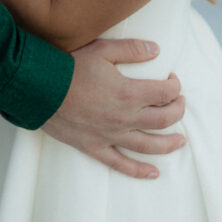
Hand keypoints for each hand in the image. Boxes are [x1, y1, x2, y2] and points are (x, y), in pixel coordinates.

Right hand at [42, 38, 185, 178]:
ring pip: (149, 145)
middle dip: (177, 111)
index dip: (174, 86)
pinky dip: (138, 170)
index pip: (164, 92)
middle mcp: (125, 118)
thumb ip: (131, 49)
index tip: (173, 79)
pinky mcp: (96, 147)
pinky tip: (152, 172)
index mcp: (129, 93)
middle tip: (180, 104)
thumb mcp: (102, 49)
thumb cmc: (70, 66)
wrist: (41, 88)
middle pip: (163, 120)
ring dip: (169, 144)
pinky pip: (121, 163)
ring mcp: (111, 135)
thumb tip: (156, 50)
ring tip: (180, 141)